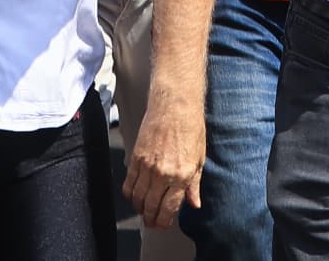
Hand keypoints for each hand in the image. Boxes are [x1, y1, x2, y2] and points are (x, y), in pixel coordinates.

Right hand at [124, 83, 207, 227]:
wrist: (174, 104)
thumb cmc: (190, 126)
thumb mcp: (200, 158)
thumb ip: (194, 184)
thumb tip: (194, 203)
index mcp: (182, 175)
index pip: (169, 208)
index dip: (164, 221)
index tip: (163, 225)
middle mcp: (163, 173)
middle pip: (151, 206)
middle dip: (150, 219)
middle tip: (151, 223)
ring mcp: (147, 166)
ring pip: (137, 198)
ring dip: (139, 208)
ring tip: (143, 212)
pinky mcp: (136, 157)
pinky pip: (129, 183)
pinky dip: (130, 194)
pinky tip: (134, 196)